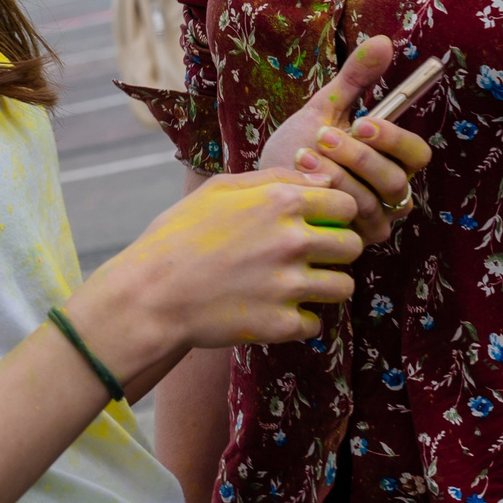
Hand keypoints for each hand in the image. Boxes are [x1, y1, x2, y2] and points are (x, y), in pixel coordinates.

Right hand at [77, 170, 362, 362]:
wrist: (150, 294)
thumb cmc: (179, 235)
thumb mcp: (220, 189)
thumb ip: (277, 178)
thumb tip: (324, 178)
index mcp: (281, 202)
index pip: (347, 203)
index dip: (336, 213)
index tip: (318, 222)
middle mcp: (292, 242)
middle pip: (353, 246)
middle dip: (336, 250)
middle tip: (308, 256)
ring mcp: (289, 286)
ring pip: (343, 287)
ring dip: (324, 286)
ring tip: (294, 285)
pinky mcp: (281, 324)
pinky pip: (314, 323)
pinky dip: (298, 320)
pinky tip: (272, 310)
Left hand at [254, 35, 432, 245]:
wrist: (262, 184)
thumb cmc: (297, 145)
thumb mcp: (325, 107)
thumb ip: (356, 78)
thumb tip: (383, 40)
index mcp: (392, 160)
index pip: (416, 154)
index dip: (394, 139)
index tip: (363, 122)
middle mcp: (390, 194)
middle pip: (395, 181)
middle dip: (359, 158)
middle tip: (324, 137)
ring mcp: (371, 222)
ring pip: (371, 203)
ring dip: (335, 176)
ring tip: (303, 155)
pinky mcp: (348, 241)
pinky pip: (347, 224)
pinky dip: (323, 198)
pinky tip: (298, 180)